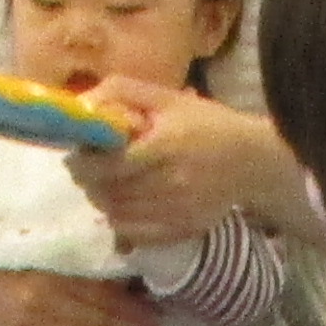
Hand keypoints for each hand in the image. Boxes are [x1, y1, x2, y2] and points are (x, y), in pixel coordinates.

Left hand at [76, 81, 289, 244]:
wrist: (251, 161)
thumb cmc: (206, 123)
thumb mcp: (167, 97)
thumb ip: (122, 92)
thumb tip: (82, 103)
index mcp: (166, 145)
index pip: (111, 164)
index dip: (84, 164)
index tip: (74, 157)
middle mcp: (171, 182)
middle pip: (110, 192)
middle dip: (89, 183)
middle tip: (84, 172)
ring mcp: (176, 210)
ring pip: (118, 214)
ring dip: (102, 200)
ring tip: (102, 185)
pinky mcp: (181, 230)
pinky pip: (135, 234)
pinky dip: (120, 222)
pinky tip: (121, 206)